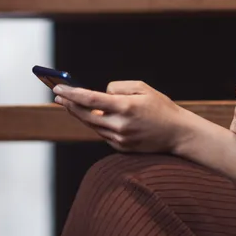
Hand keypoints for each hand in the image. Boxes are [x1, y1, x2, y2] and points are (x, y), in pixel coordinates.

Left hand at [53, 80, 196, 153]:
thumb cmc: (160, 107)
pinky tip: (92, 115)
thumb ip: (118, 87)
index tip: (57, 88)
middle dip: (69, 104)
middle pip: (85, 115)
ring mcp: (120, 139)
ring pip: (92, 125)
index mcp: (125, 107)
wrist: (178, 133)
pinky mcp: (121, 147)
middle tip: (57, 96)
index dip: (71, 94)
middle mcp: (120, 125)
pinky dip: (96, 124)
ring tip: (70, 103)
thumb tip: (100, 94)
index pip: (90, 100)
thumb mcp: (142, 88)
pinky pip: (102, 133)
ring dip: (80, 114)